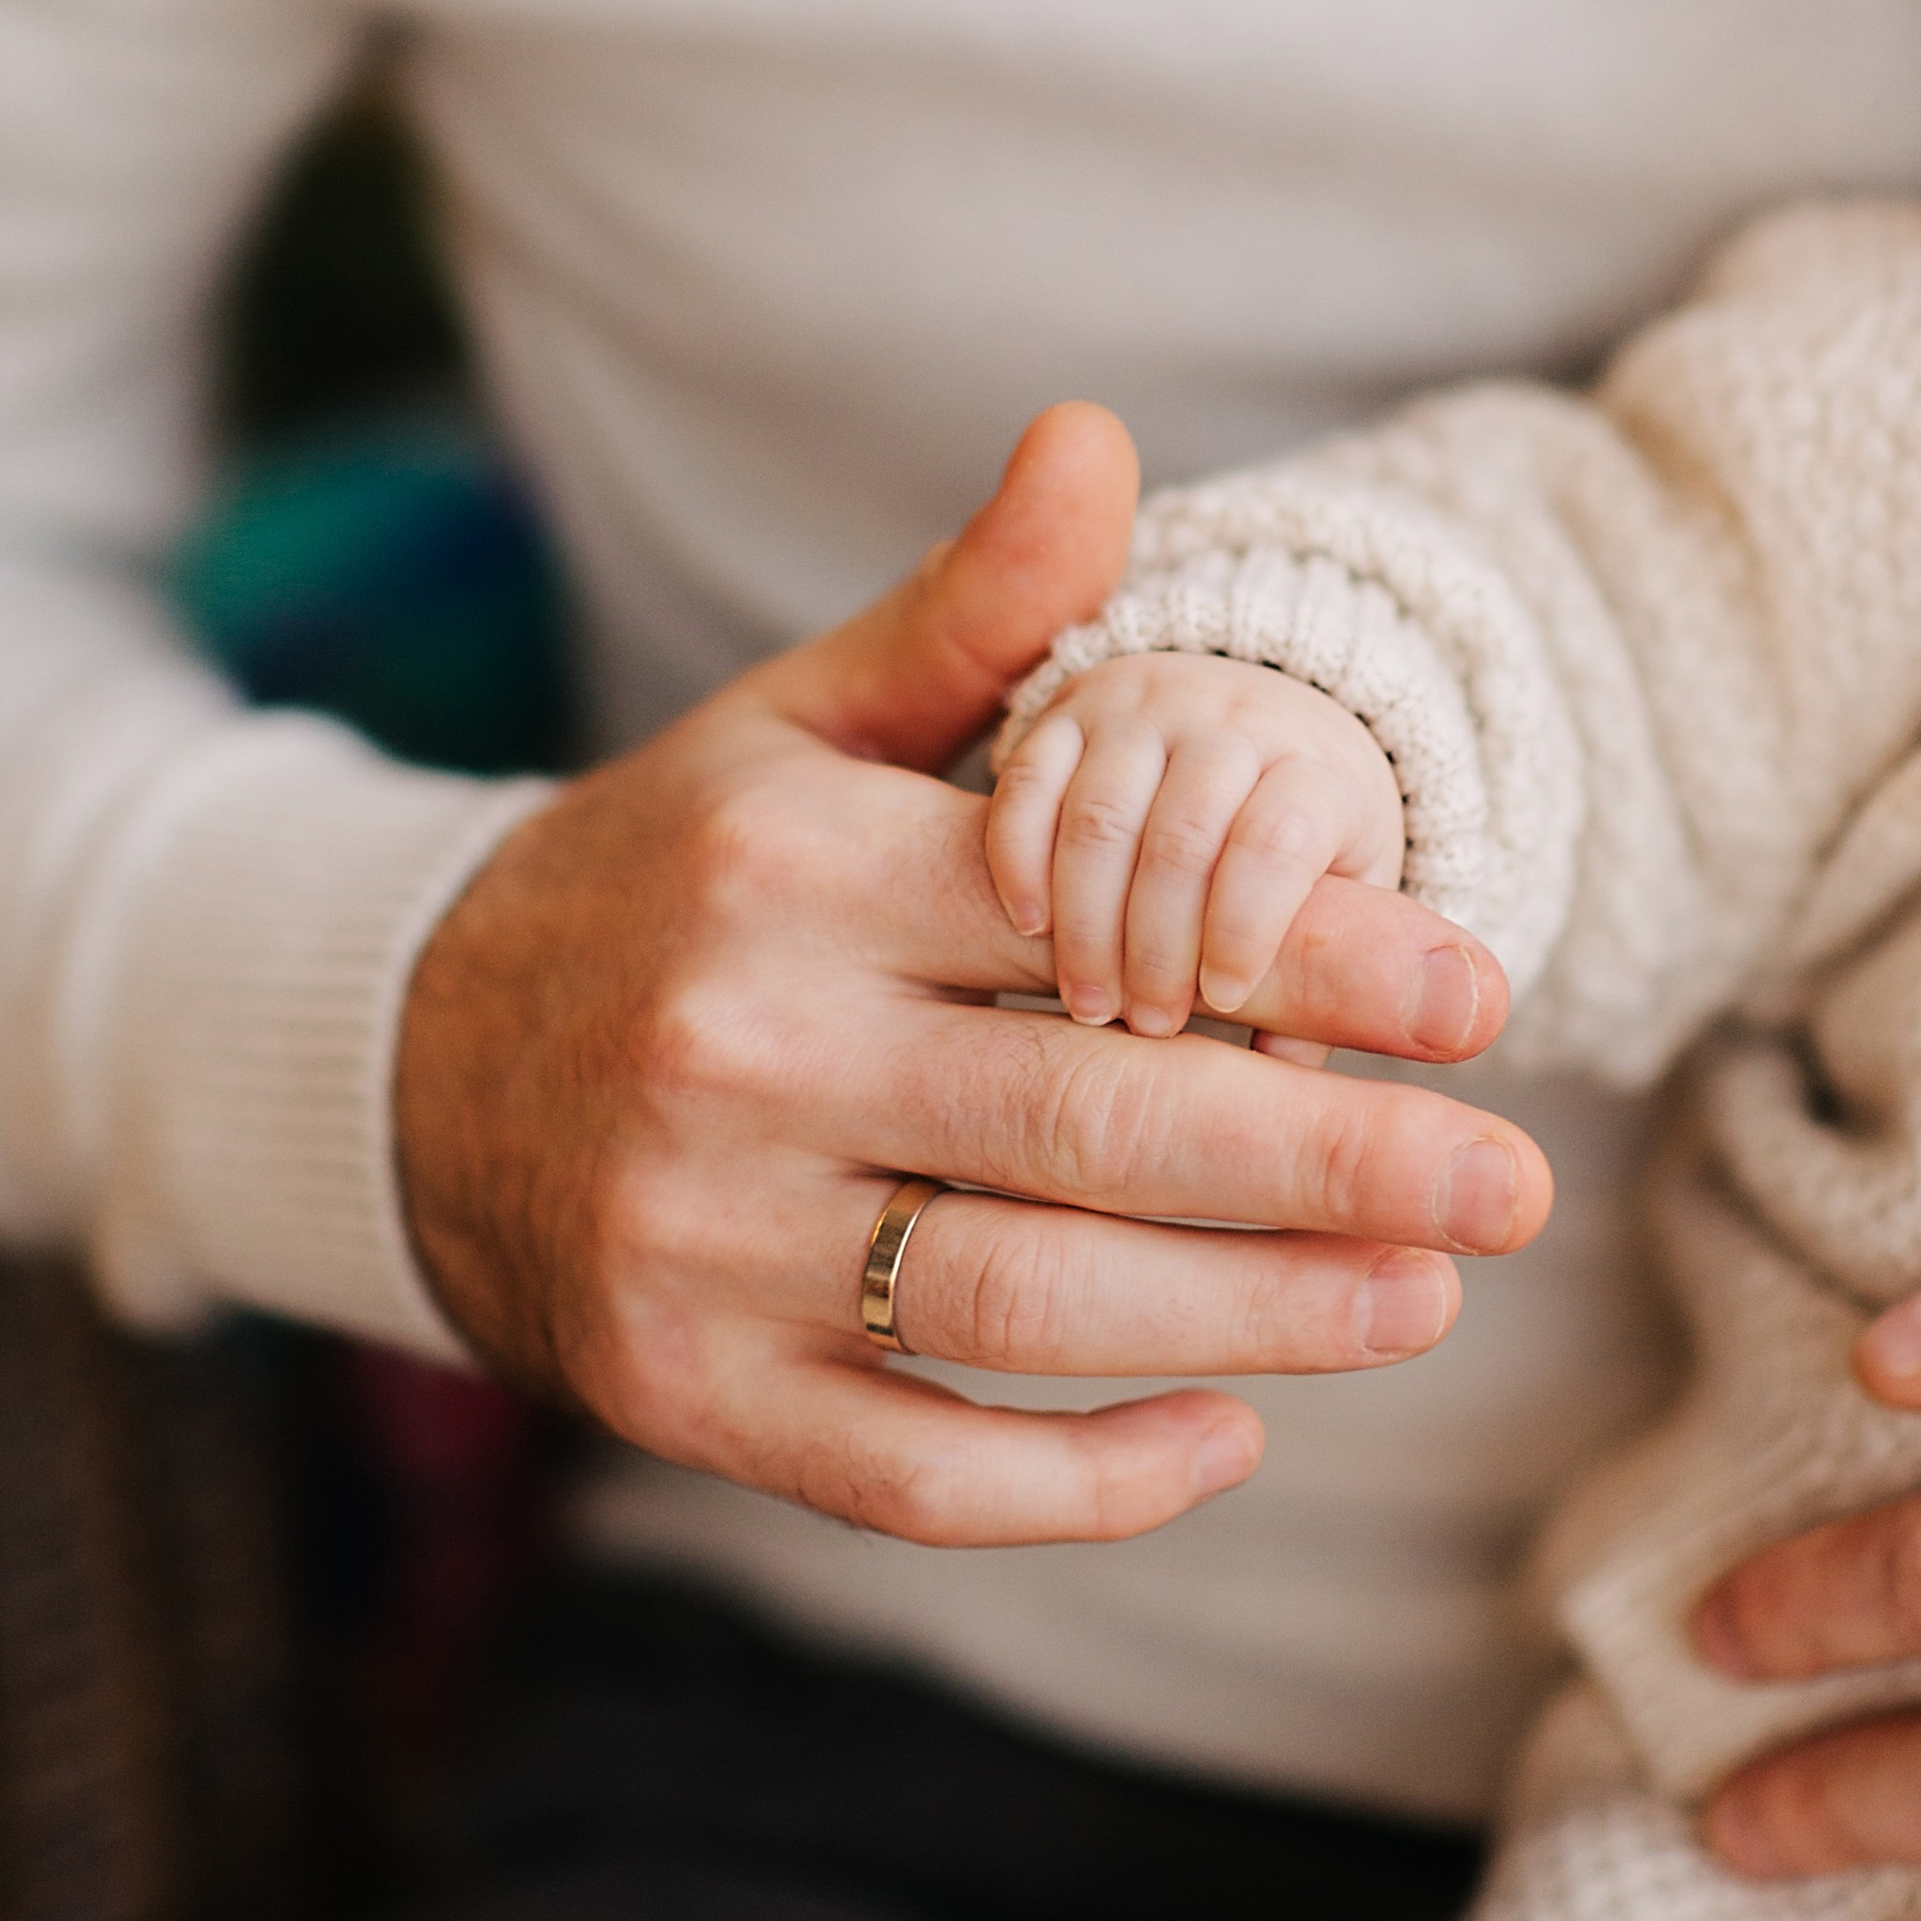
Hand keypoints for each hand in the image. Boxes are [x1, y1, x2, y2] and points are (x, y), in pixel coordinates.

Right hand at [396, 403, 1543, 1550]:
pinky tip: (1228, 1437)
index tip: (1476, 992)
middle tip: (1514, 1186)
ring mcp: (704, 1243)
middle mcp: (740, 1054)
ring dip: (1250, 1317)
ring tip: (1427, 1297)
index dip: (1296, 954)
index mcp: (790, 868)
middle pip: (1086, 1128)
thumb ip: (972, 608)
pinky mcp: (686, 1394)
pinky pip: (913, 1473)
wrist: (407, 1063)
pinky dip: (1081, 1482)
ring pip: (1022, 1308)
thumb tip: (1104, 439)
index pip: (1088, 910)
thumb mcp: (794, 723)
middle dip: (1331, 1163)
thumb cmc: (673, 878)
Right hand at [986, 655, 1404, 1054]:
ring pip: (1101, 814)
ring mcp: (1145, 713)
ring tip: (1088, 1004)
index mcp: (1312, 769)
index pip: (1275, 841)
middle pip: (1182, 837)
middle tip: (1145, 1026)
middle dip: (1156, 946)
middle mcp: (1229, 726)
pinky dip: (1019, 860)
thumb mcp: (1345, 891)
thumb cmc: (1307, 835)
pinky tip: (1028, 927)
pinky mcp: (1070, 714)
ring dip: (1086, 922)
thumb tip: (1295, 1092)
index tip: (1224, 999)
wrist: (1265, 717)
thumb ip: (1324, 983)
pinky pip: (1028, 781)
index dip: (1245, 927)